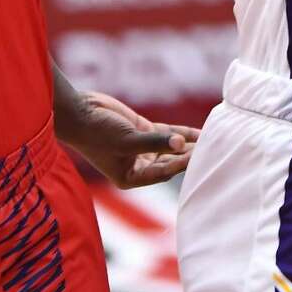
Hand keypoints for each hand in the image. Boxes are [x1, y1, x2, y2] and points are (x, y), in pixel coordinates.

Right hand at [62, 89, 199, 188]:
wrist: (79, 113)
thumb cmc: (98, 133)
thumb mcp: (128, 140)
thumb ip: (155, 141)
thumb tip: (181, 143)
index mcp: (131, 178)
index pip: (163, 173)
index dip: (180, 165)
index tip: (198, 156)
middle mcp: (138, 166)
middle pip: (170, 162)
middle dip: (188, 157)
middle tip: (211, 151)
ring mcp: (142, 148)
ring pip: (170, 148)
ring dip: (188, 145)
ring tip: (212, 142)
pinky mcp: (142, 131)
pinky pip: (167, 134)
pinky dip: (182, 133)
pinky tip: (199, 133)